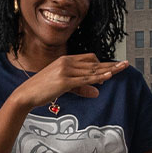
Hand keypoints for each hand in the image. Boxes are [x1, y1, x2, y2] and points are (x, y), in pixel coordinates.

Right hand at [9, 54, 125, 108]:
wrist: (26, 94)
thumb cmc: (43, 90)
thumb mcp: (64, 87)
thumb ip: (81, 88)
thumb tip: (98, 92)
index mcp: (65, 60)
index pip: (89, 58)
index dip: (102, 64)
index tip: (115, 67)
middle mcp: (66, 62)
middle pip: (94, 62)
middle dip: (111, 64)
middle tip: (126, 65)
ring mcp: (65, 70)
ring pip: (91, 70)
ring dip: (108, 70)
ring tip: (122, 69)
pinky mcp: (64, 81)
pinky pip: (85, 79)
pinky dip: (98, 77)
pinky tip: (108, 76)